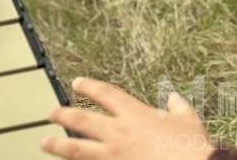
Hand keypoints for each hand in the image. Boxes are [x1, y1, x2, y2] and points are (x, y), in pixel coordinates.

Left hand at [42, 78, 214, 159]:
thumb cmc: (192, 147)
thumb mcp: (189, 121)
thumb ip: (178, 108)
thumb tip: (174, 98)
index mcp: (134, 114)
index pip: (106, 94)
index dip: (89, 87)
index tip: (76, 83)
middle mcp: (118, 133)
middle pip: (82, 120)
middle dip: (63, 115)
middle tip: (50, 114)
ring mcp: (114, 156)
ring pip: (77, 149)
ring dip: (58, 145)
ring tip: (43, 143)